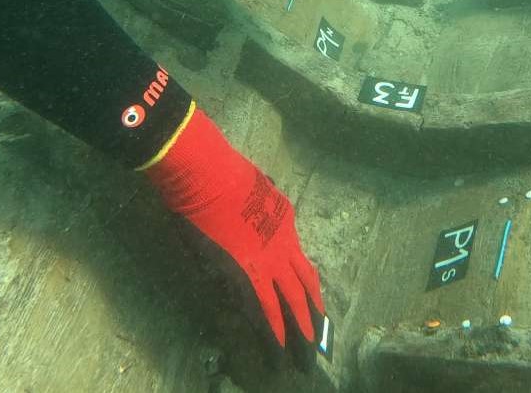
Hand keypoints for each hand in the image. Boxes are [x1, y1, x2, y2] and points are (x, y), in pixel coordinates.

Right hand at [145, 107, 325, 363]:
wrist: (208, 174)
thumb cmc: (221, 173)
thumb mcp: (255, 183)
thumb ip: (262, 196)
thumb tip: (263, 193)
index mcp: (286, 220)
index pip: (302, 262)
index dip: (310, 287)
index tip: (315, 305)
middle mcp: (285, 243)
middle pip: (306, 288)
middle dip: (315, 318)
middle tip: (322, 343)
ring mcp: (268, 260)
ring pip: (292, 303)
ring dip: (300, 333)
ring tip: (305, 358)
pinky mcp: (247, 273)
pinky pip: (266, 308)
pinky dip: (273, 331)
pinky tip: (278, 349)